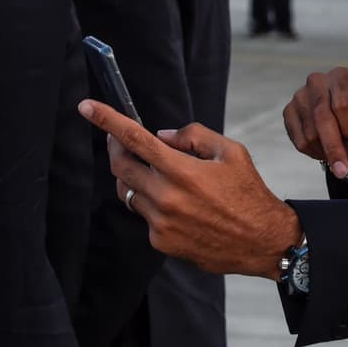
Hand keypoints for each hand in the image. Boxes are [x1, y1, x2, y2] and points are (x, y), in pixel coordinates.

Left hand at [78, 100, 300, 279]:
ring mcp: (160, 222)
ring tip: (160, 174)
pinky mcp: (159, 241)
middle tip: (120, 139)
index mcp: (183, 170)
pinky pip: (144, 214)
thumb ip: (195, 137)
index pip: (135, 139)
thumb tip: (162, 136)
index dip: (107, 120)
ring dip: (136, 176)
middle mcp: (166, 197)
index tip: (86, 107)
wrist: (260, 241)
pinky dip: (154, 202)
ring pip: (129, 191)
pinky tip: (180, 205)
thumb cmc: (248, 192)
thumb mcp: (232, 152)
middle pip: (120, 166)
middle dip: (115, 147)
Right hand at [283, 67, 347, 177]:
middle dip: (335, 147)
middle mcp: (317, 81)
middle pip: (322, 119)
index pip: (342, 105)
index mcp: (341, 76)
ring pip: (310, 134)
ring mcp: (299, 96)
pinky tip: (325, 150)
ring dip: (326, 151)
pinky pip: (299, 141)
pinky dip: (314, 152)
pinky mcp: (289, 112)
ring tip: (339, 151)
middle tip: (343, 169)